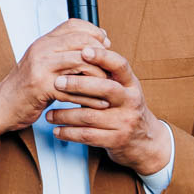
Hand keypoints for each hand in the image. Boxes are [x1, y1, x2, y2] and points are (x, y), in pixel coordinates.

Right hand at [0, 20, 111, 140]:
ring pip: (80, 63)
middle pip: (81, 41)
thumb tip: (95, 42)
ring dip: (99, 76)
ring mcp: (40, 67)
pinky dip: (90, 98)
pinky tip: (100, 103)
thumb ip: (64, 52)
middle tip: (112, 68)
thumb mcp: (43, 62)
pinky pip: (73, 90)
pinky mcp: (40, 87)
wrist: (2, 105)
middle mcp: (41, 49)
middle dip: (101, 55)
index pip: (74, 25)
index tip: (106, 45)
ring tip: (109, 86)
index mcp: (43, 41)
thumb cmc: (27, 87)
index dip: (94, 32)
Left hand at [44, 46, 172, 176]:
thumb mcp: (122, 90)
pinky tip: (57, 131)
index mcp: (131, 84)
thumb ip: (104, 76)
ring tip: (49, 115)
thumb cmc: (124, 110)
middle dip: (78, 84)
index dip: (103, 56)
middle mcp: (130, 101)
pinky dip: (69, 133)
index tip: (84, 51)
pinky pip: (88, 136)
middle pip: (105, 88)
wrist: (144, 142)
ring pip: (90, 115)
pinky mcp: (116, 140)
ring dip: (65, 115)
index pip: (120, 65)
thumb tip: (76, 54)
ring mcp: (124, 121)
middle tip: (57, 82)